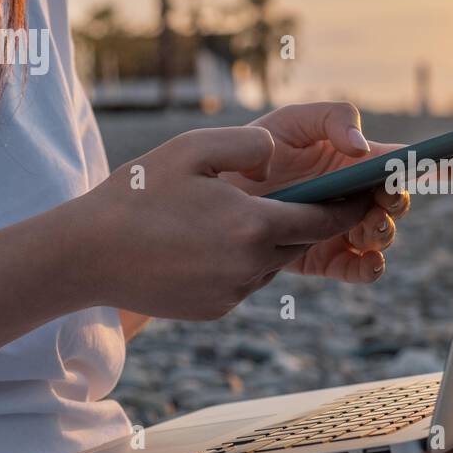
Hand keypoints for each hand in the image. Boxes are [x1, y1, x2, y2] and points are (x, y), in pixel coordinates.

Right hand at [76, 126, 375, 320]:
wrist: (85, 255)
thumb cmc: (138, 194)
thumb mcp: (193, 148)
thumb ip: (249, 143)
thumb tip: (279, 155)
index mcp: (253, 224)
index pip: (325, 218)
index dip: (349, 205)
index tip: (366, 192)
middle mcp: (252, 265)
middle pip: (303, 241)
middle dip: (315, 220)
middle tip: (323, 198)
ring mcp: (234, 292)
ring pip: (273, 261)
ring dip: (272, 239)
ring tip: (248, 214)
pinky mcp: (216, 309)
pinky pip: (245, 280)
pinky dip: (241, 260)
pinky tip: (212, 241)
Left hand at [223, 102, 410, 281]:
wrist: (218, 194)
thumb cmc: (257, 151)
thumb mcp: (292, 121)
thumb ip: (332, 118)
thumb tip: (362, 149)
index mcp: (356, 161)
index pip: (401, 162)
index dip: (435, 163)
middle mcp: (355, 196)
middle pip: (396, 203)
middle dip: (397, 201)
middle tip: (382, 198)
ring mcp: (342, 228)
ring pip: (381, 236)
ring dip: (382, 231)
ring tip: (365, 226)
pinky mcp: (324, 258)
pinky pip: (358, 269)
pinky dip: (370, 268)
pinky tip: (369, 260)